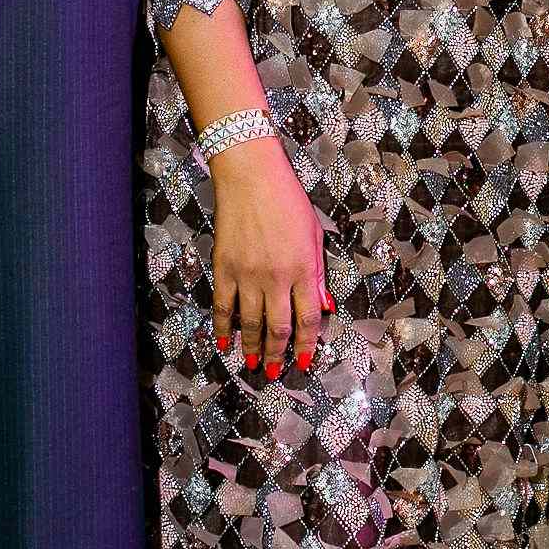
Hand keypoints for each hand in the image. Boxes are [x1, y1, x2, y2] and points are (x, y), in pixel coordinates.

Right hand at [208, 139, 327, 378]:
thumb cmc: (288, 200)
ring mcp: (248, 274)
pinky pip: (223, 306)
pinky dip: (223, 327)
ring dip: (252, 348)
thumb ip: (319, 274)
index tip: (305, 361)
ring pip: (250, 323)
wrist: (251, 176)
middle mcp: (276, 277)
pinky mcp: (224, 268)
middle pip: (279, 327)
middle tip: (277, 372)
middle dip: (279, 354)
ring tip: (254, 365)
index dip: (306, 344)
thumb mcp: (314, 234)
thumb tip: (325, 307)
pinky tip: (224, 342)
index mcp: (303, 268)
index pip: (307, 318)